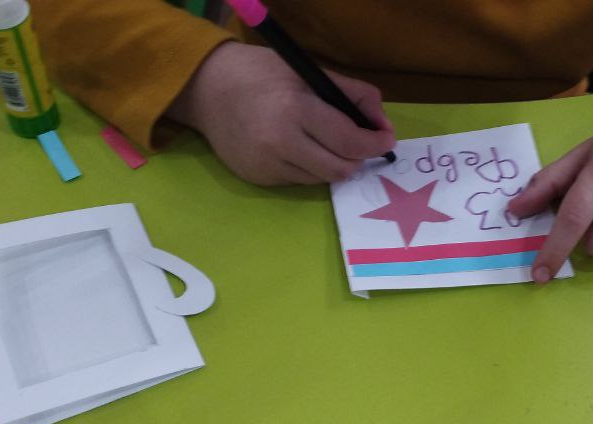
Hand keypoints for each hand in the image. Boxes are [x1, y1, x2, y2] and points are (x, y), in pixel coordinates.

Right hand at [168, 42, 395, 185]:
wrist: (207, 90)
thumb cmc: (262, 74)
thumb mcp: (309, 72)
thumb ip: (352, 94)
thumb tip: (381, 124)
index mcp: (295, 110)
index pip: (349, 141)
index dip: (375, 144)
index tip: (385, 139)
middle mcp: (280, 144)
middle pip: (340, 170)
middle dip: (357, 158)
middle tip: (360, 144)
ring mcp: (267, 166)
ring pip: (321, 179)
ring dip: (332, 163)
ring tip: (324, 141)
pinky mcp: (257, 179)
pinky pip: (298, 181)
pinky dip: (308, 167)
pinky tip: (297, 147)